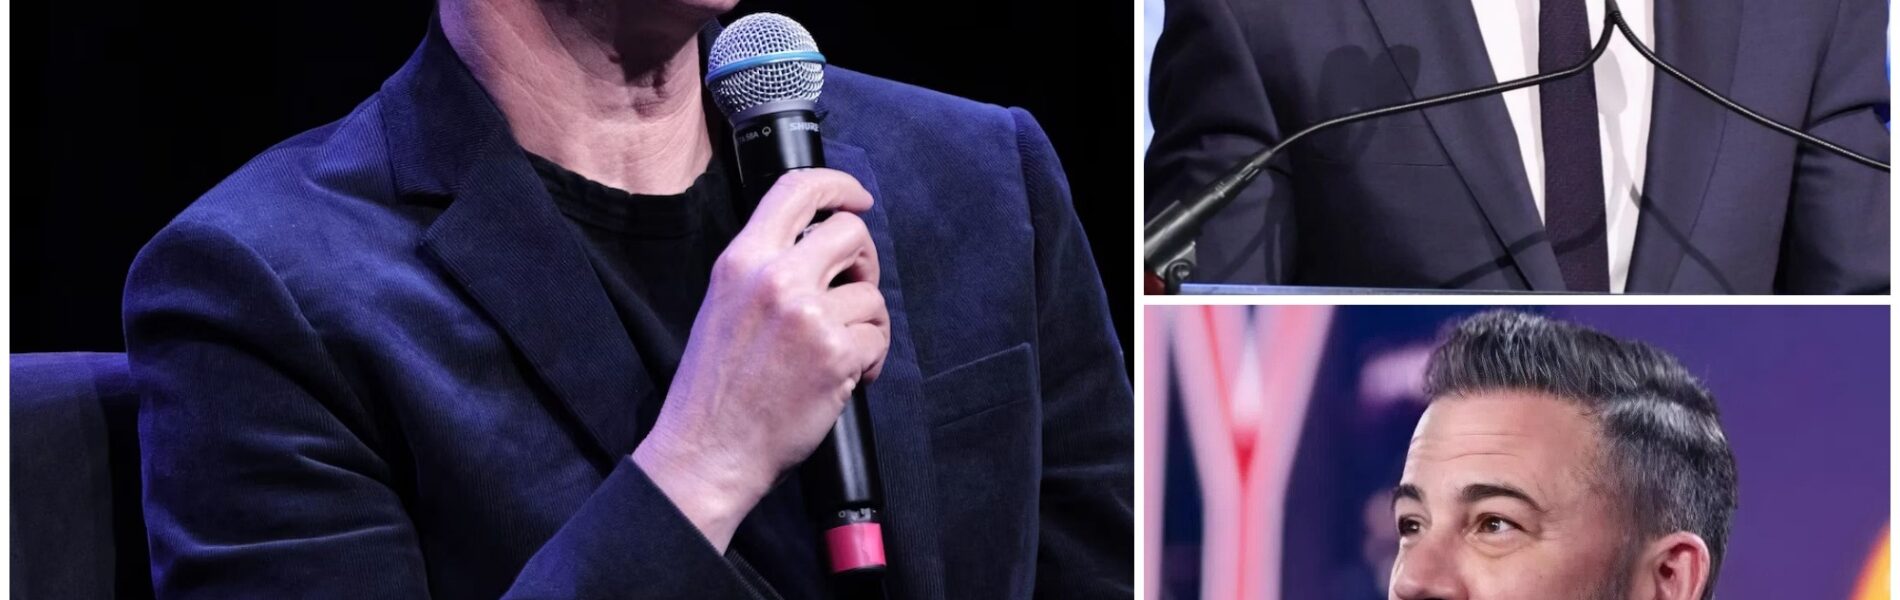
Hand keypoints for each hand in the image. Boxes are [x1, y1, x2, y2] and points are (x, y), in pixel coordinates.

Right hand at [632, 169, 890, 551]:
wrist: (708, 450)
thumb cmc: (715, 387)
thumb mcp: (722, 304)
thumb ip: (764, 268)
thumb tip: (816, 248)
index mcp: (742, 259)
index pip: (797, 189)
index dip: (838, 185)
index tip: (857, 199)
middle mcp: (776, 278)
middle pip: (850, 233)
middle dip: (864, 260)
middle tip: (855, 291)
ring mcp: (808, 315)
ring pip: (871, 294)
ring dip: (867, 323)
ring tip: (843, 352)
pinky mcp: (836, 354)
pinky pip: (878, 337)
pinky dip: (871, 358)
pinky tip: (848, 376)